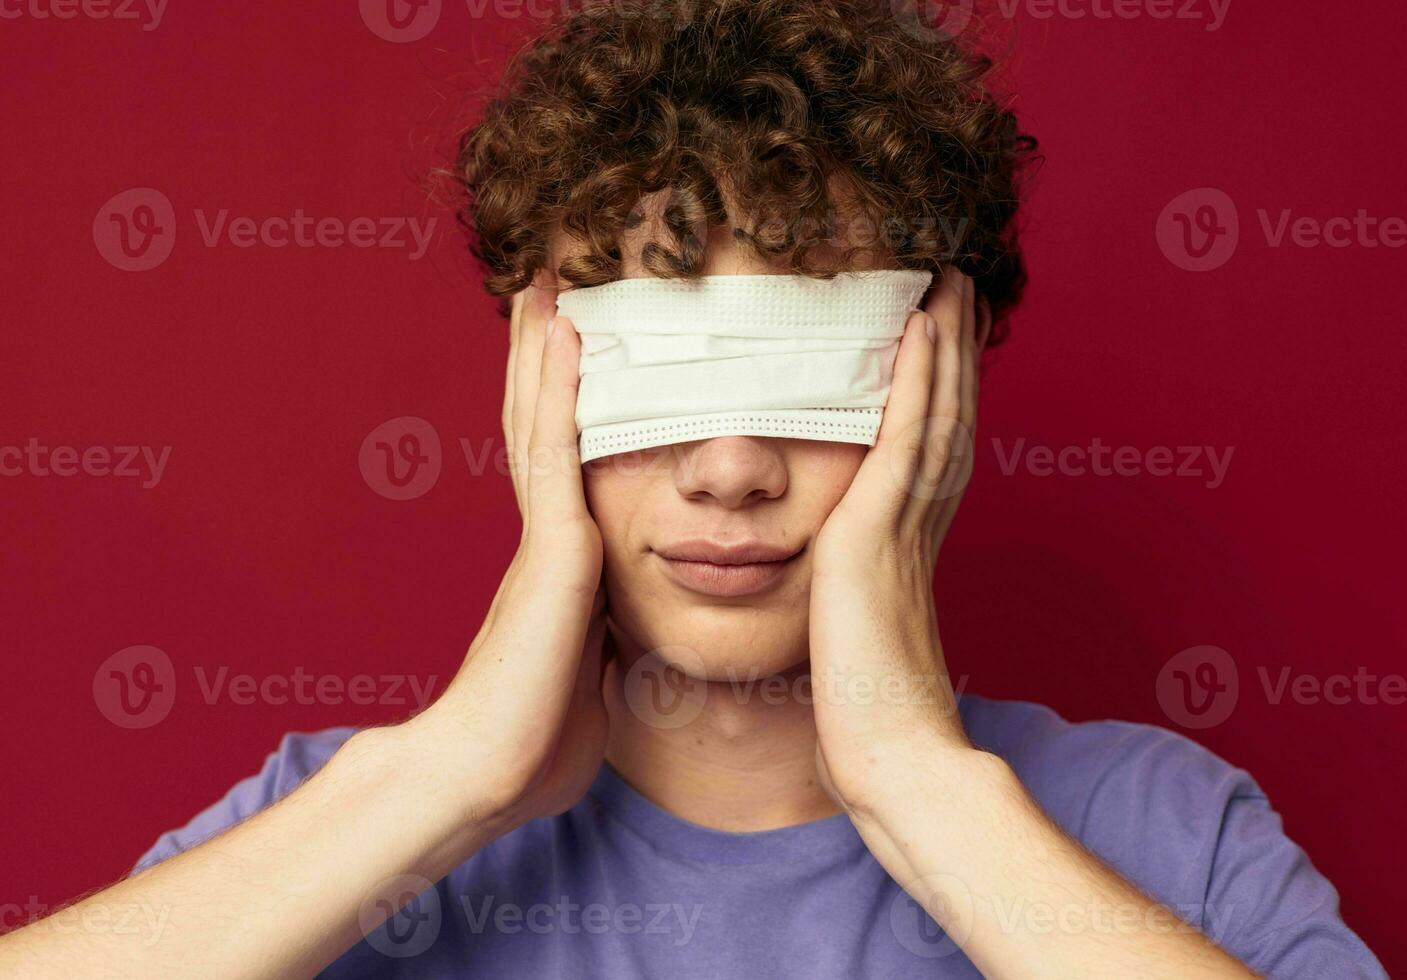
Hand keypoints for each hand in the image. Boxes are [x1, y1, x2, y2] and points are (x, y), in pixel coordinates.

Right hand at [408, 277, 611, 827]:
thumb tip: (610, 652)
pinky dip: (562, 390)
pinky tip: (569, 335)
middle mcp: (545, 536)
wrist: (487, 773)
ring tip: (552, 282)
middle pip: (540, 423)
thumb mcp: (585, 679)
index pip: (559, 464)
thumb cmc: (533, 740)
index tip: (573, 351)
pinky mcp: (553, 550)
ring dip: (546, 349)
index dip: (561, 404)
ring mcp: (544, 538)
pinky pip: (559, 452)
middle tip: (549, 287)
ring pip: (541, 420)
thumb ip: (598, 648)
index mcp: (557, 565)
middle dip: (544, 357)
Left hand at [808, 266, 988, 822]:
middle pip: (948, 416)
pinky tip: (918, 329)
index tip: (941, 339)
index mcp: (910, 546)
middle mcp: (919, 526)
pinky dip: (917, 380)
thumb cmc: (870, 716)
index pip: (932, 448)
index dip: (941, 389)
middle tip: (956, 287)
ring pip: (937, 414)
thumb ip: (851, 603)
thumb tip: (839, 599)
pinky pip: (906, 439)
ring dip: (943, 342)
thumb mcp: (855, 640)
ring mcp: (905, 527)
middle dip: (952, 350)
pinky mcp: (878, 534)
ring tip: (945, 282)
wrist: (893, 758)